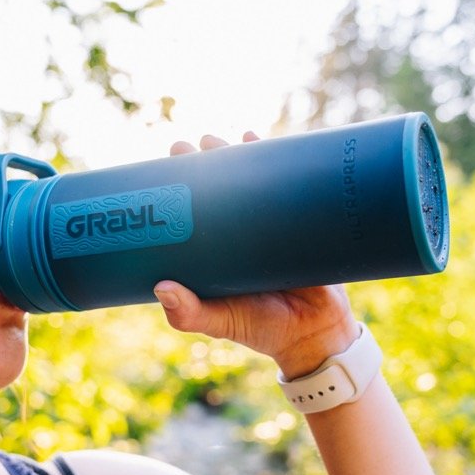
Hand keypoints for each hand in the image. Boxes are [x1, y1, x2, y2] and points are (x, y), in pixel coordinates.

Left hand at [154, 133, 358, 379]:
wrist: (313, 335)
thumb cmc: (260, 327)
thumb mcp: (219, 321)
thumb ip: (189, 313)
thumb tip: (161, 288)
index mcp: (216, 251)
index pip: (193, 211)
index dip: (177, 188)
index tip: (161, 168)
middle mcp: (240, 232)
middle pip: (219, 189)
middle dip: (202, 164)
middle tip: (185, 146)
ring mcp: (270, 224)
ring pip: (250, 181)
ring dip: (233, 155)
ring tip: (217, 139)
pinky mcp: (301, 220)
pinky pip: (287, 184)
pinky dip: (274, 160)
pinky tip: (256, 139)